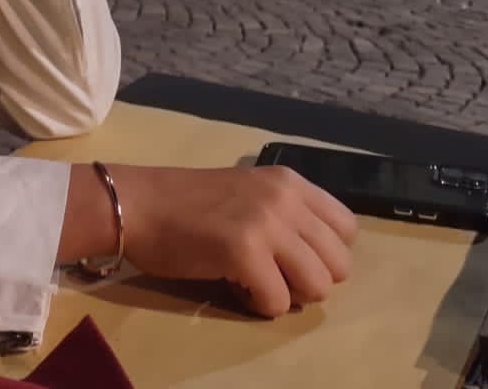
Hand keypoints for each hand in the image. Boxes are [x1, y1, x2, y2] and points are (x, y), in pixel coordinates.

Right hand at [60, 163, 356, 318]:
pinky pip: (279, 302)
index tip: (292, 258)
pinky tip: (234, 286)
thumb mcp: (250, 194)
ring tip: (256, 282)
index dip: (324, 254)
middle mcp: (285, 198)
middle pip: (339, 264)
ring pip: (317, 286)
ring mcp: (267, 223)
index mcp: (289, 182)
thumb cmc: (189, 203)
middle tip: (275, 275)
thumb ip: (285, 214)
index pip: (347, 228)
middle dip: (310, 280)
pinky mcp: (244, 252)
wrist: (140, 204)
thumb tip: (314, 256)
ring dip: (289, 295)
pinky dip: (259, 305)